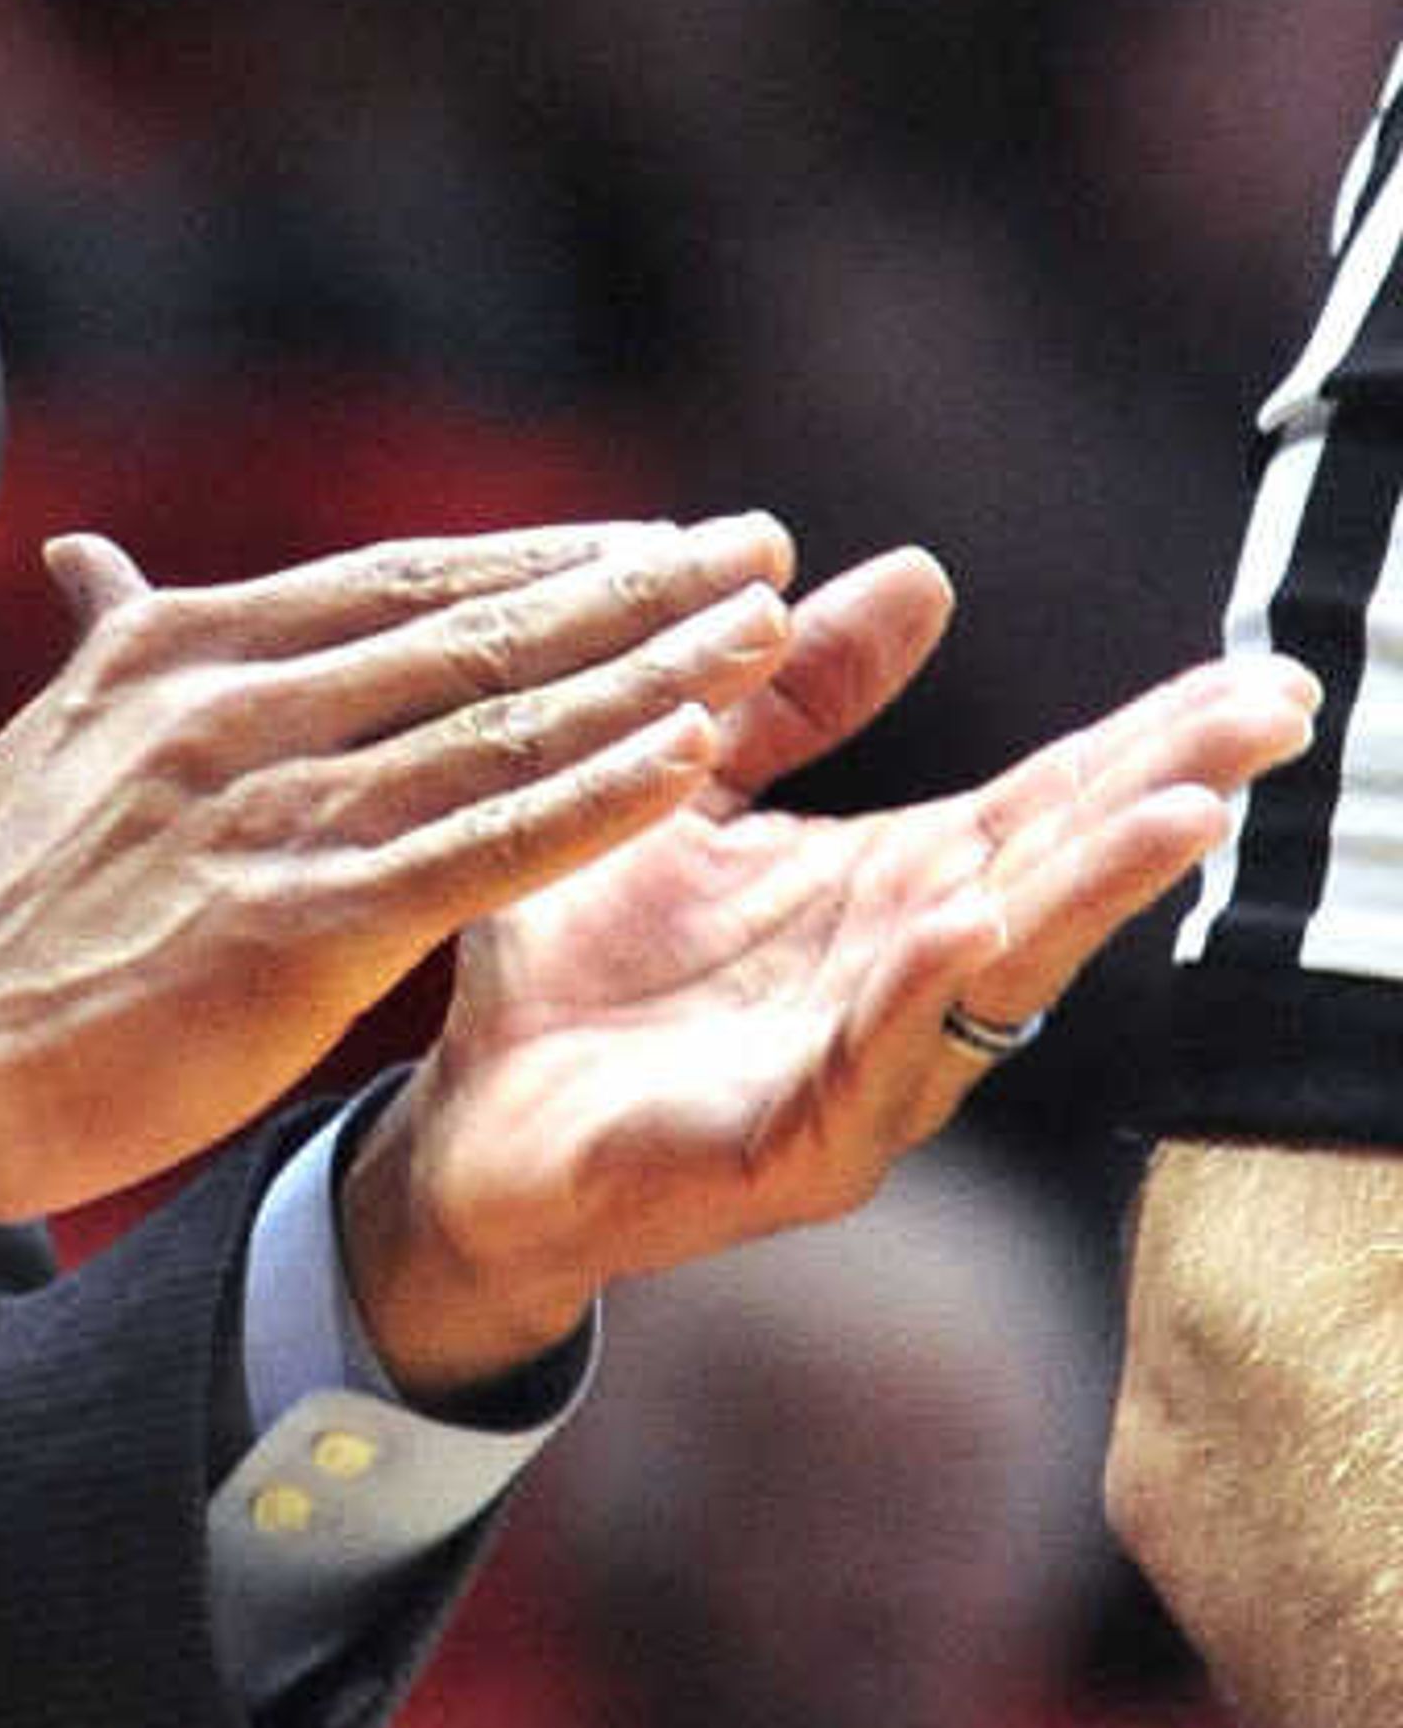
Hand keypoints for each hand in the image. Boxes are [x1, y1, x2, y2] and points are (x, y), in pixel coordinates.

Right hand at [0, 516, 803, 1226]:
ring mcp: (260, 812)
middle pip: (473, 626)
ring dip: (648, 671)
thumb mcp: (30, 750)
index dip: (543, 555)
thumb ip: (94, 654)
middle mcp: (225, 705)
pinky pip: (478, 850)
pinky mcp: (291, 926)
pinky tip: (690, 759)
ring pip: (497, 722)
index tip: (655, 539)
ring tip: (767, 630)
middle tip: (759, 545)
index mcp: (172, 654)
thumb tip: (85, 565)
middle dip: (631, 585)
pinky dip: (592, 797)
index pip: (398, 580)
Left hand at [340, 548, 1321, 1387]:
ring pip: (994, 980)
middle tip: (1266, 720)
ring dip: (1085, 896)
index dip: (1150, 743)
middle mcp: (902, 986)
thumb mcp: (684, 792)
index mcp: (888, 893)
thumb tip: (920, 573)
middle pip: (1054, 879)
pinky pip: (865, 1074)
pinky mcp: (783, 1154)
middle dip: (1163, 800)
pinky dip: (917, 1001)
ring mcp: (858, 1078)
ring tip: (1178, 818)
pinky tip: (967, 929)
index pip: (1043, 806)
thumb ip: (792, 697)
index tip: (1257, 675)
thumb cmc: (574, 963)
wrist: (461, 1123)